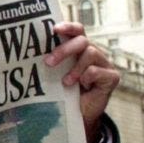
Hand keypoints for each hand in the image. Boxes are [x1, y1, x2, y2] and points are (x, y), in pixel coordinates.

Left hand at [44, 22, 119, 142]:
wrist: (80, 115)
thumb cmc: (65, 92)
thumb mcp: (56, 74)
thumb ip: (52, 62)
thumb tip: (31, 53)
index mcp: (79, 49)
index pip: (77, 30)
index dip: (68, 27)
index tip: (54, 29)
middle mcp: (93, 52)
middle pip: (82, 41)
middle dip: (64, 50)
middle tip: (48, 62)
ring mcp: (104, 64)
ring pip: (90, 53)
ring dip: (75, 68)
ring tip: (66, 82)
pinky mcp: (112, 77)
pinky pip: (97, 71)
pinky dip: (86, 77)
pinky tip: (83, 86)